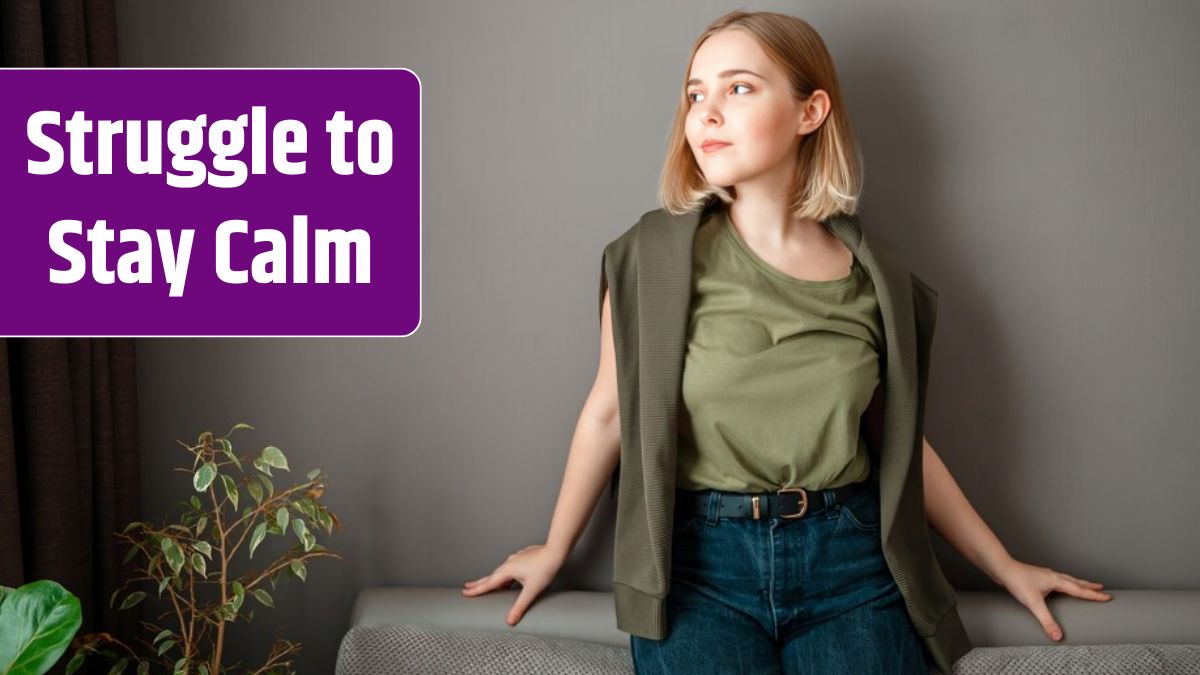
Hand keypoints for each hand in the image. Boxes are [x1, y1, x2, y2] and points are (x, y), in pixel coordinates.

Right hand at [461, 543, 566, 626]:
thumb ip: (520, 606)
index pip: (489, 583)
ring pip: (501, 571)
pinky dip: (505, 575)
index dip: (476, 589)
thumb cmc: (544, 569)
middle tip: (467, 587)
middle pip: (491, 576)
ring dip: (493, 579)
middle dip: (479, 583)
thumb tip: (510, 621)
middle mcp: (509, 563)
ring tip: (487, 585)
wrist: (555, 552)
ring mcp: (516, 559)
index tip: (465, 592)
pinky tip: (510, 578)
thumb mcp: (531, 591)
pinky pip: (510, 568)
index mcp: (508, 570)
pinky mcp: (522, 557)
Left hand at [995, 558, 1112, 641]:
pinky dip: (1066, 582)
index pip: (1080, 590)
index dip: (1094, 595)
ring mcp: (1045, 575)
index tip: (1108, 597)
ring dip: (1078, 583)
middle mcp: (1053, 576)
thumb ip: (1046, 620)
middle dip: (1090, 586)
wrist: (1003, 568)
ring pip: (1067, 579)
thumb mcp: (1034, 604)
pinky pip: (1058, 579)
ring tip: (1085, 585)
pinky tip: (1059, 585)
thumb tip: (1057, 636)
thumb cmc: (1017, 582)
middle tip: (1102, 588)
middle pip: (1076, 582)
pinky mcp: (1038, 576)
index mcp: (1056, 581)